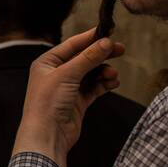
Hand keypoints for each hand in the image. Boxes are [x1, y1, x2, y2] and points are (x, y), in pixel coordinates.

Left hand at [12, 28, 123, 164]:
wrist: (47, 134)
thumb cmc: (49, 101)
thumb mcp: (67, 75)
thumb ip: (88, 58)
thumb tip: (106, 42)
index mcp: (47, 63)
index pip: (71, 45)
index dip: (90, 38)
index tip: (109, 32)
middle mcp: (56, 73)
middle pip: (84, 58)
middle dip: (101, 54)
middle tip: (121, 50)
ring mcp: (68, 88)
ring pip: (91, 74)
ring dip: (103, 72)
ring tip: (112, 75)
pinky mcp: (78, 101)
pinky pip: (95, 88)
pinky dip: (104, 84)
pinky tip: (113, 83)